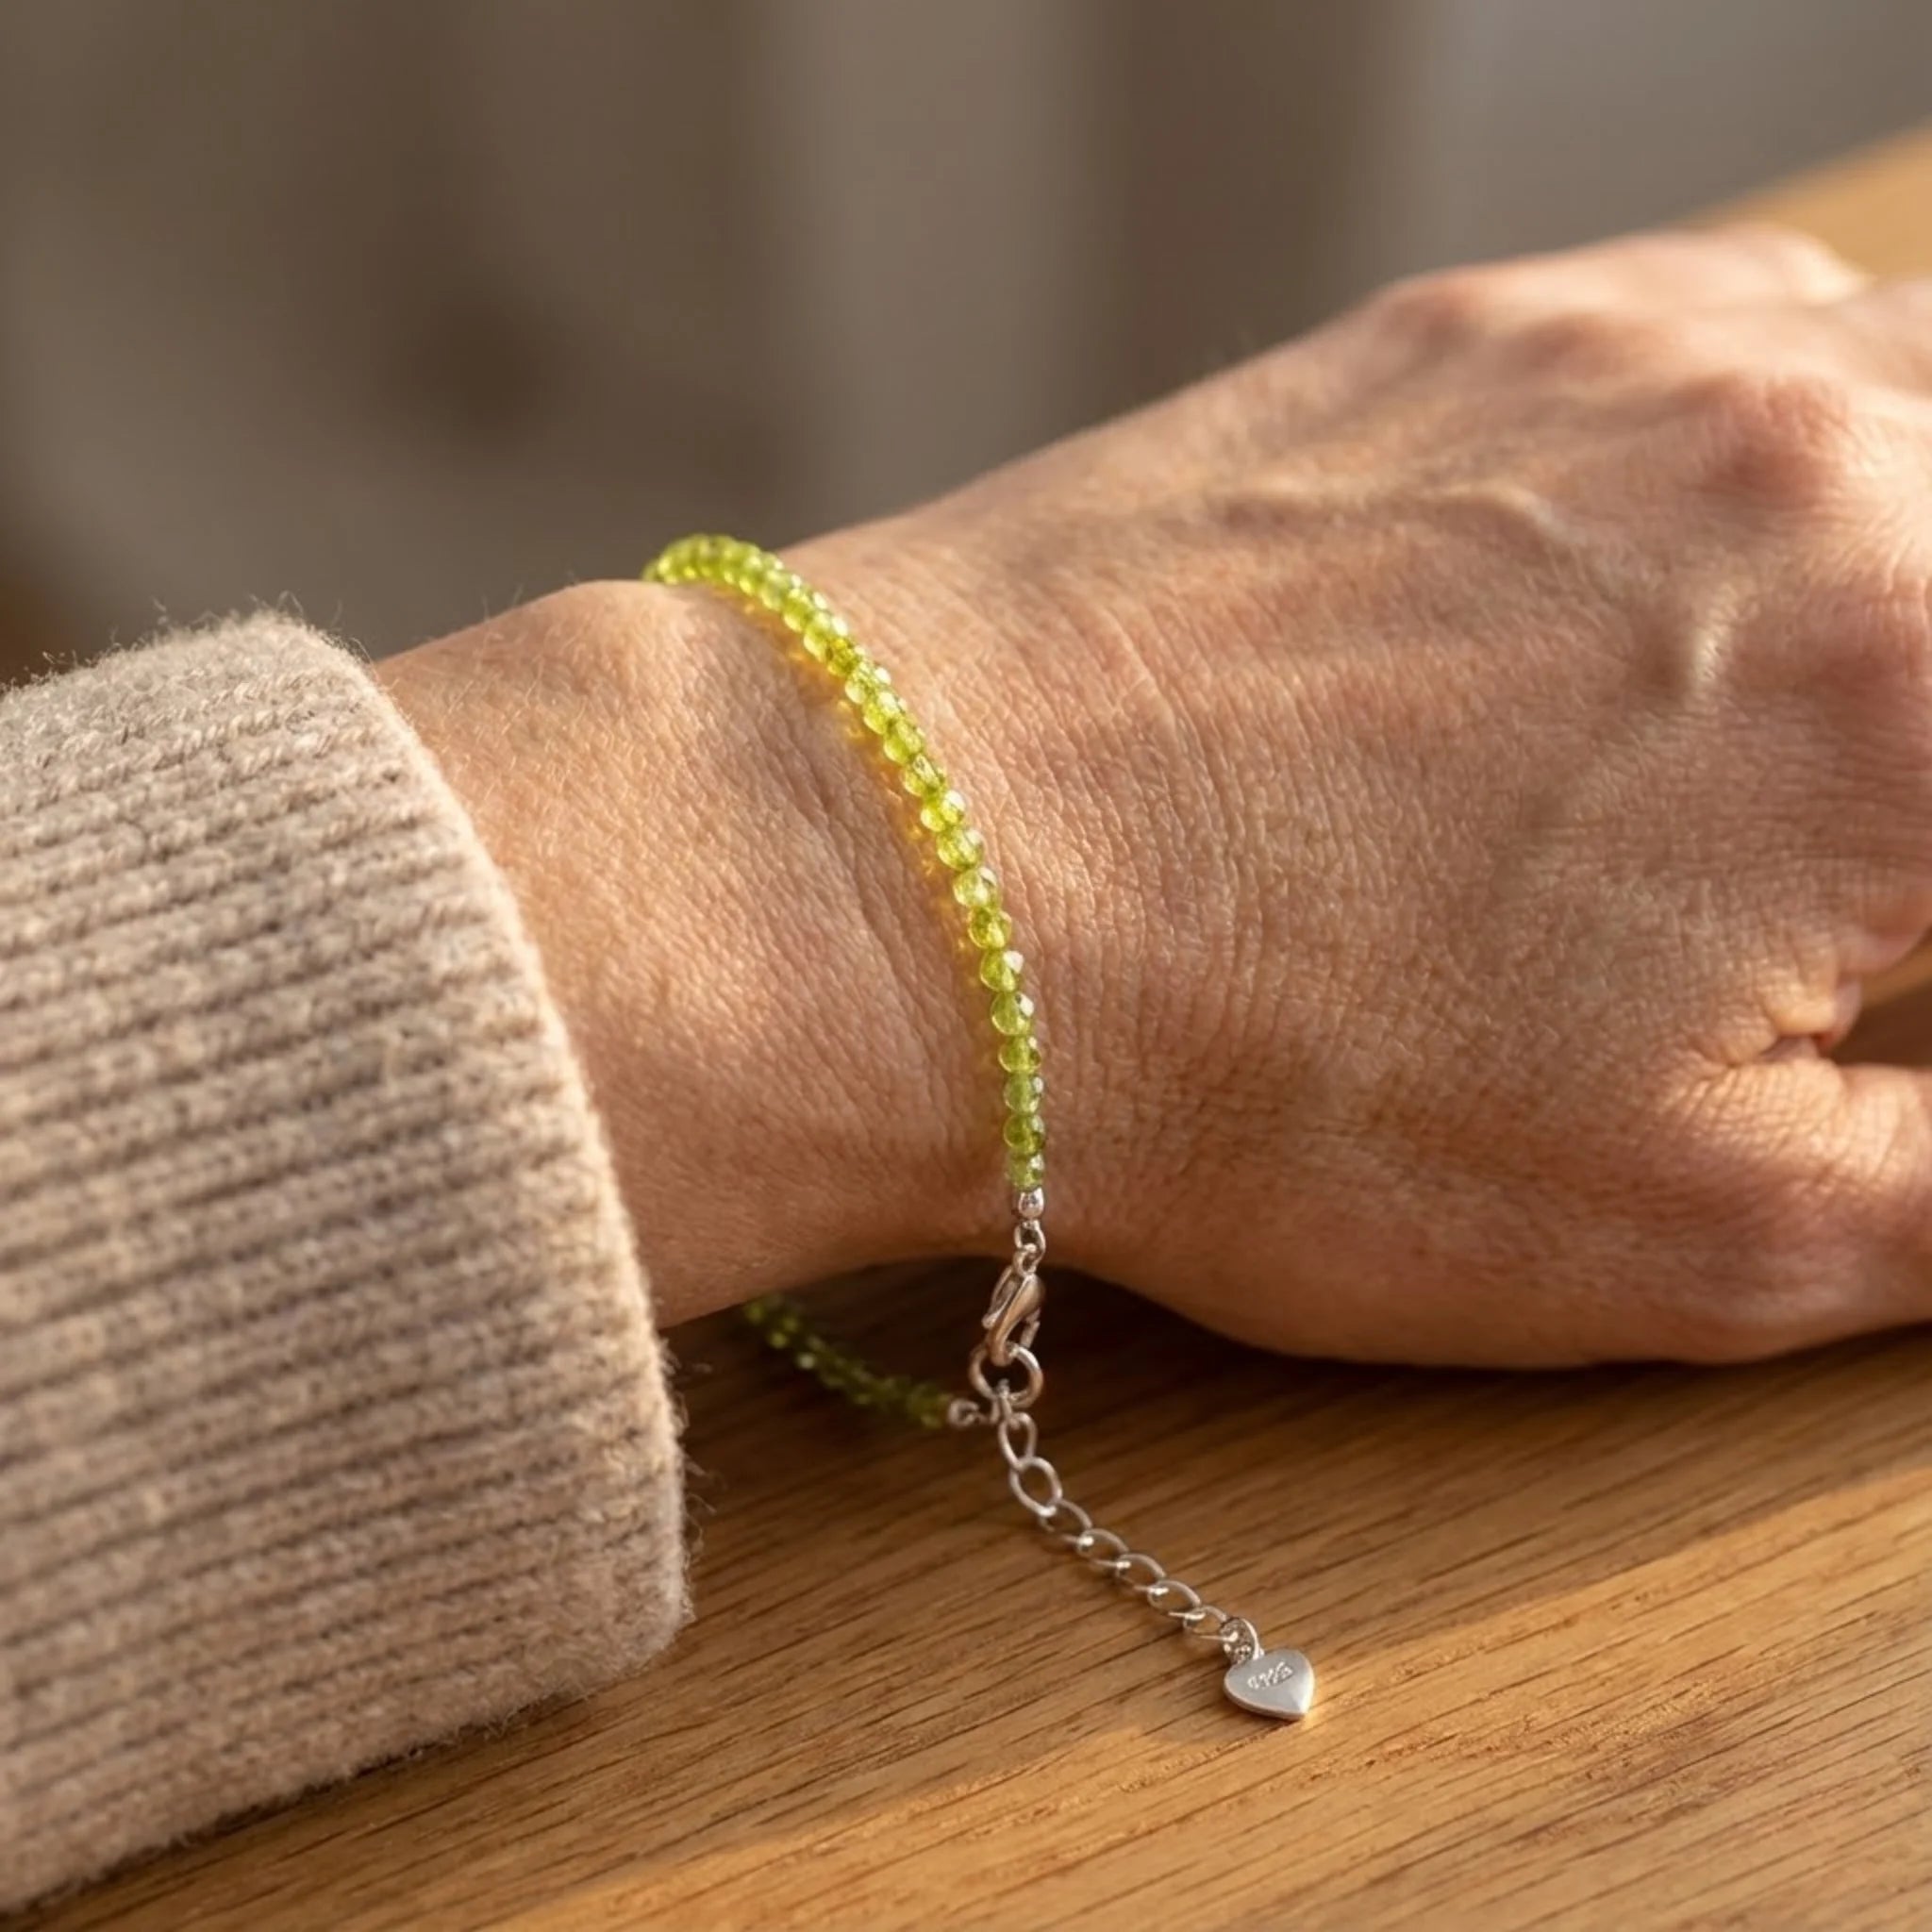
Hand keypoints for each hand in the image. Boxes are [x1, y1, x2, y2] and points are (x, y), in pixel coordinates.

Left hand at [789, 224, 1931, 1364]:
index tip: (1882, 957)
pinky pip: (1738, 321)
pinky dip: (1794, 425)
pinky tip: (1712, 544)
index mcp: (1928, 699)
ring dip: (1916, 552)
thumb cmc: (1261, 1077)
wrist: (909, 887)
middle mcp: (1815, 466)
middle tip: (1847, 867)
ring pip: (1918, 402)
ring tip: (1815, 718)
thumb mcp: (1688, 1233)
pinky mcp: (1467, 335)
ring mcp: (1629, 365)